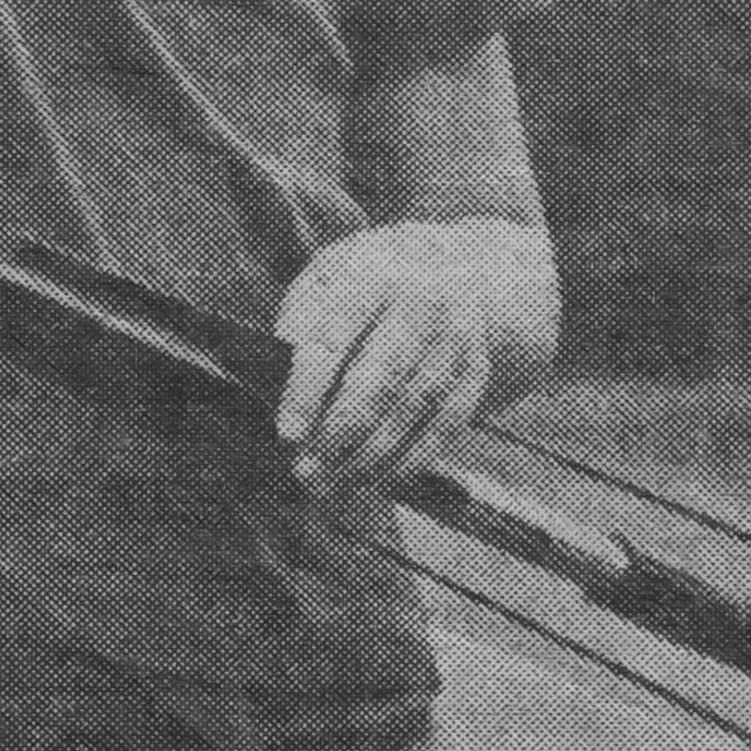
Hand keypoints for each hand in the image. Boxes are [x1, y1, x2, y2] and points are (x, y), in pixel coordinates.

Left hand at [275, 221, 545, 492]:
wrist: (456, 265)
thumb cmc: (370, 279)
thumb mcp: (329, 275)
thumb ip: (301, 317)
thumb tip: (274, 371)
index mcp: (374, 272)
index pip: (334, 337)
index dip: (308, 389)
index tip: (287, 433)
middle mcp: (423, 302)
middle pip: (380, 379)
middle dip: (339, 433)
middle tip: (305, 473)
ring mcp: (456, 337)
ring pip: (413, 408)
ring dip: (371, 455)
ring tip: (333, 485)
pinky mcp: (476, 369)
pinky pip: (447, 423)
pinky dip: (413, 458)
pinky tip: (379, 481)